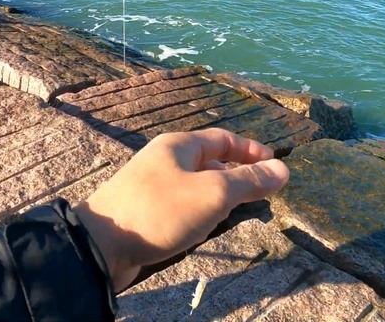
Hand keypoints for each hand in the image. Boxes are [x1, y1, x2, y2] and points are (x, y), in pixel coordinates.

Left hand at [73, 128, 289, 290]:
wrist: (101, 245)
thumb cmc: (160, 210)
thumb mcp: (213, 193)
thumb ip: (249, 181)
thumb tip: (283, 169)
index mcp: (179, 146)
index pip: (222, 139)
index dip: (251, 150)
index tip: (274, 164)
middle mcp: (165, 161)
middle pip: (210, 163)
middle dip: (238, 177)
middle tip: (261, 196)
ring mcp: (153, 188)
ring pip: (196, 188)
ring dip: (219, 199)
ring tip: (238, 215)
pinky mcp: (146, 213)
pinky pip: (182, 208)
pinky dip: (200, 215)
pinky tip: (205, 231)